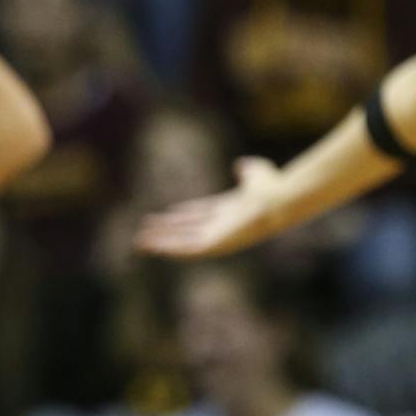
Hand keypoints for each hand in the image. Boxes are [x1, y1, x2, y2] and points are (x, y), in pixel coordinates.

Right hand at [135, 158, 282, 258]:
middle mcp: (221, 225)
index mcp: (229, 210)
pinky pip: (186, 250)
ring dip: (161, 241)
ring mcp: (218, 236)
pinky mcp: (215, 245)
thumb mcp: (256, 171)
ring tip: (139, 240)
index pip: (200, 213)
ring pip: (183, 241)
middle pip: (187, 229)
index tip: (166, 213)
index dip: (182, 214)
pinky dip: (168, 248)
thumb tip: (242, 165)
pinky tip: (151, 247)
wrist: (277, 200)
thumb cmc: (272, 186)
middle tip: (145, 229)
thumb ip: (248, 169)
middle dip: (166, 229)